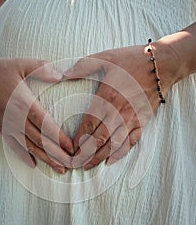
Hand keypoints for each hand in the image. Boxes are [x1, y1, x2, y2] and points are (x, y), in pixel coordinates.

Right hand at [0, 57, 73, 172]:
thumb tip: (61, 75)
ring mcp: (8, 125)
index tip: (72, 148)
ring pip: (29, 147)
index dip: (60, 139)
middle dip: (57, 154)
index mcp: (24, 103)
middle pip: (40, 141)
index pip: (46, 125)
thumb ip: (42, 69)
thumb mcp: (20, 64)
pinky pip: (13, 145)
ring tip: (59, 168)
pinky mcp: (1, 127)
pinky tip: (32, 164)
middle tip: (72, 164)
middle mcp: (16, 118)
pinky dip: (23, 156)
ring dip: (45, 159)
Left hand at [64, 44, 178, 168]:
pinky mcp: (143, 121)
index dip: (77, 140)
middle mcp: (118, 112)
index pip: (88, 125)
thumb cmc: (132, 60)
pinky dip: (121, 153)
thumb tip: (62, 73)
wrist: (162, 64)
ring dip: (99, 157)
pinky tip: (110, 160)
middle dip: (85, 154)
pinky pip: (131, 141)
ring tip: (88, 166)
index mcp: (106, 98)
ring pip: (113, 144)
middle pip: (99, 139)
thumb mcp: (105, 58)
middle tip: (73, 164)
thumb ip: (82, 66)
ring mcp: (131, 119)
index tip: (69, 149)